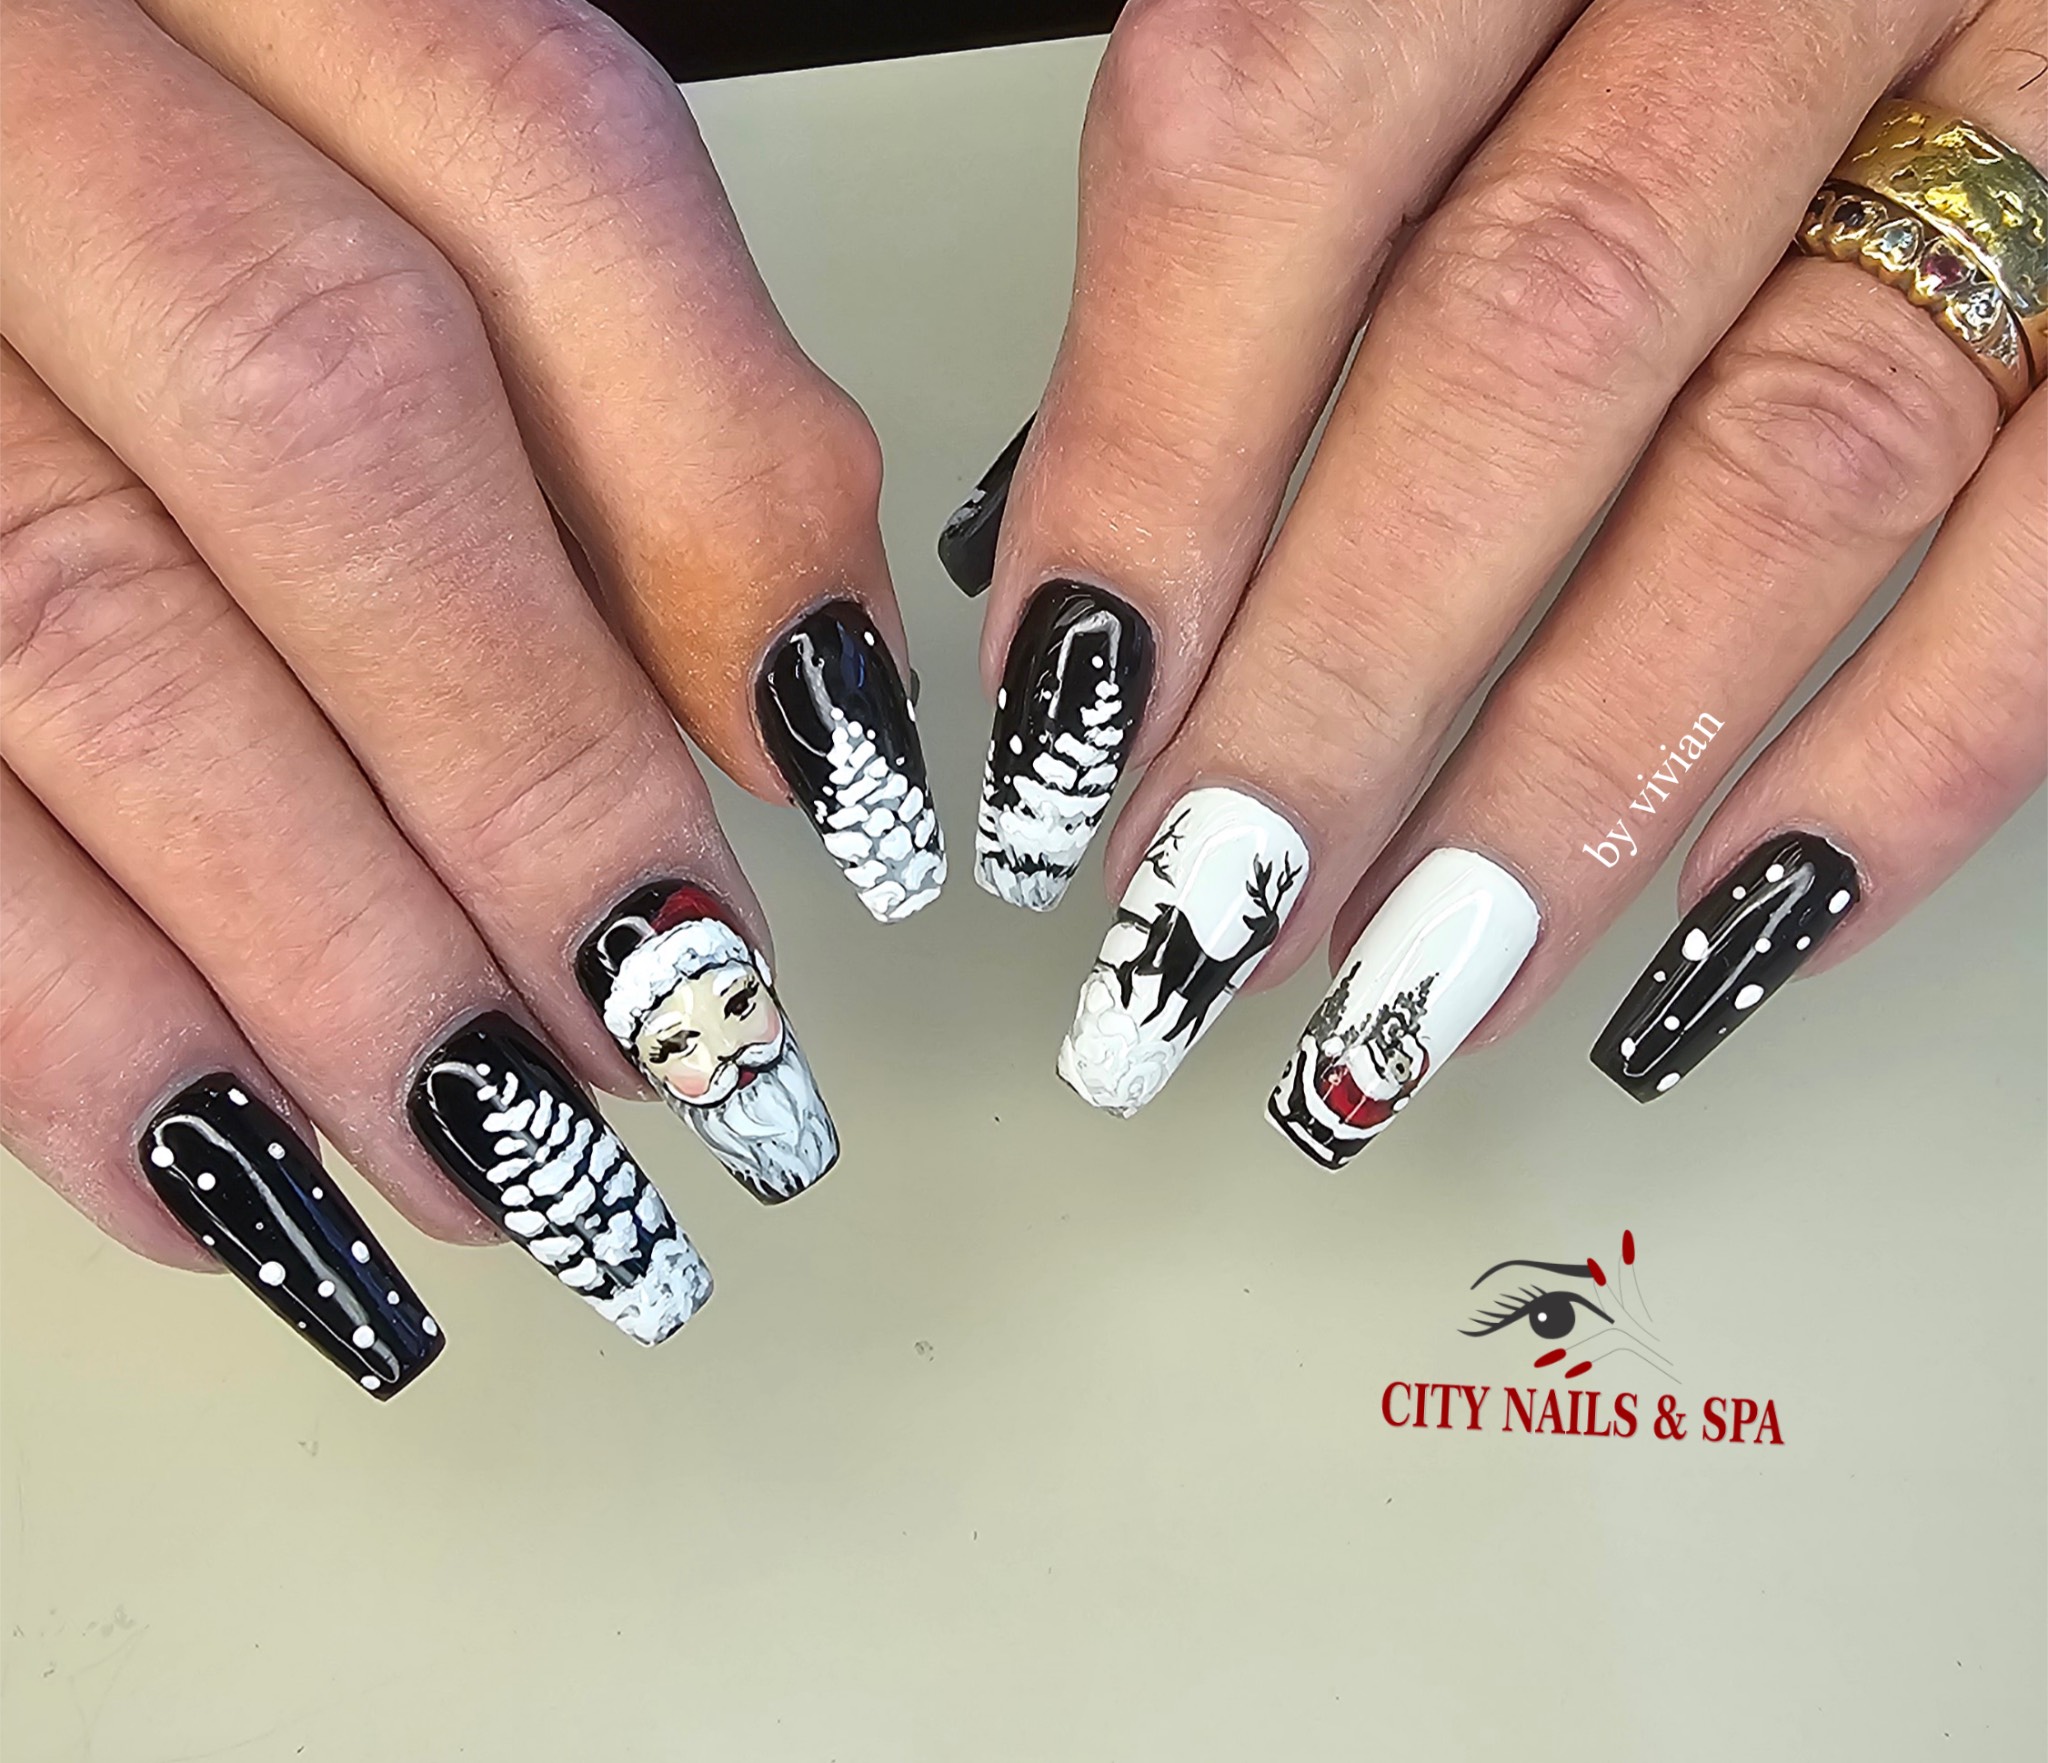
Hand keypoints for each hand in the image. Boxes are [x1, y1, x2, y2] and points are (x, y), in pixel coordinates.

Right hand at [0, 0, 941, 1393]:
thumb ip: (605, 375)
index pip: (539, 167)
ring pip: (78, 642)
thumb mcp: (385, 166)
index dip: (726, 501)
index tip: (855, 790)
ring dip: (328, 963)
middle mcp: (19, 92)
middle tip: (693, 1039)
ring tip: (512, 1166)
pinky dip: (61, 1033)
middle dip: (534, 780)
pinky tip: (228, 1178)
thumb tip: (801, 707)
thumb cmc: (170, 186)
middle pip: (323, 420)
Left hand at [946, 0, 2045, 1147]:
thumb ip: (1286, 199)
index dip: (1151, 470)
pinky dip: (1906, 761)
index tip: (1064, 727)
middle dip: (1338, 690)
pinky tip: (1726, 925)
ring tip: (1414, 980)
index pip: (1272, 150)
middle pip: (1524, 352)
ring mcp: (2025, 87)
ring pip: (1794, 468)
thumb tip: (1105, 554)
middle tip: (1202, 917)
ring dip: (1576, 782)